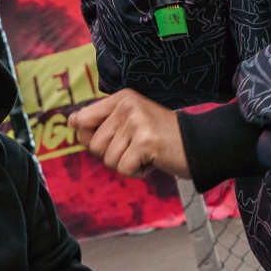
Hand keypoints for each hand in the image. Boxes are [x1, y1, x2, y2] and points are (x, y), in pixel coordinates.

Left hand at [73, 89, 187, 178]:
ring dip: (127, 164)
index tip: (114, 139)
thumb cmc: (160, 138)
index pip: (81, 119)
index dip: (90, 138)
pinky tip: (153, 160)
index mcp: (121, 98)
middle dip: (113, 155)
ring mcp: (137, 122)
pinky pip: (124, 168)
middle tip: (137, 147)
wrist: (199, 145)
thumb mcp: (130, 122)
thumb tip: (71, 120)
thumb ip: (101, 121)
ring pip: (108, 160)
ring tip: (147, 152)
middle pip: (94, 146)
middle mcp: (127, 106)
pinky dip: (138, 172)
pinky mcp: (145, 141)